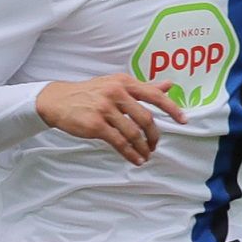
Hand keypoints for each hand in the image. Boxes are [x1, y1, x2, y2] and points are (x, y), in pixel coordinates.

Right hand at [34, 75, 188, 165]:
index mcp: (124, 82)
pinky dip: (130, 153)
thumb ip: (142, 87)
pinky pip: (119, 142)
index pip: (154, 95)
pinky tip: (135, 159)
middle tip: (155, 145)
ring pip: (133, 132)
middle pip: (146, 118)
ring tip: (145, 156)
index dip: (172, 108)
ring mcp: (105, 109)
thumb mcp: (115, 84)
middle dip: (154, 135)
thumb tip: (168, 86)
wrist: (58, 100)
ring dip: (142, 148)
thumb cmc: (89, 93)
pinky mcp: (95, 125)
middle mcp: (116, 93)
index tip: (184, 120)